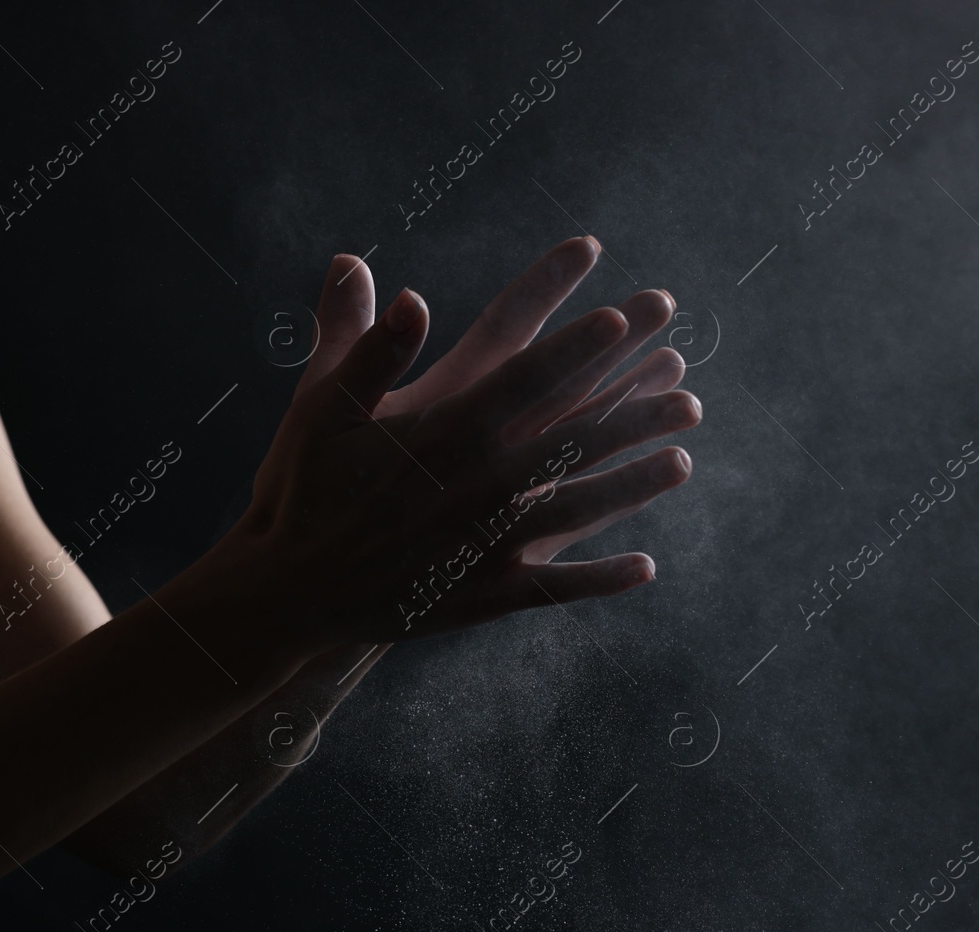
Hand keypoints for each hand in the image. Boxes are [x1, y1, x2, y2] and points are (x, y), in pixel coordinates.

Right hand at [222, 242, 700, 650]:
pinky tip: (647, 567)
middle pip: (575, 437)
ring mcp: (489, 543)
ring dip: (635, 484)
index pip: (526, 375)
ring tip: (685, 460)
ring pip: (580, 508)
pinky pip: (556, 586)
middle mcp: (481, 483)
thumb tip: (401, 289)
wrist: (289, 592)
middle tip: (688, 384)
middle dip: (633, 406)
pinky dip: (602, 578)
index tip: (624, 318)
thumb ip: (362, 346)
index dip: (578, 344)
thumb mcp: (320, 408)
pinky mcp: (486, 595)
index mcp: (446, 430)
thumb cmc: (303, 490)